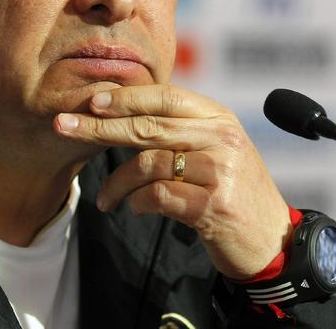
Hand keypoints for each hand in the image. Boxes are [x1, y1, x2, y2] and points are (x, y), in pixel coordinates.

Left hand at [54, 84, 291, 279]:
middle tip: (63, 126)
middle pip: (148, 126)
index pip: (166, 96)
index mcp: (219, 118)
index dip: (126, 97)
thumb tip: (124, 113)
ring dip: (117, 183)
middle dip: (99, 127)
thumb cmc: (233, 191)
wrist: (272, 239)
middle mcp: (221, 138)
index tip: (91, 101)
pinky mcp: (214, 205)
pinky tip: (134, 208)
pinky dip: (138, 202)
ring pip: (147, 163)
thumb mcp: (216, 149)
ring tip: (105, 198)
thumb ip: (181, 129)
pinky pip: (158, 196)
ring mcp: (219, 171)